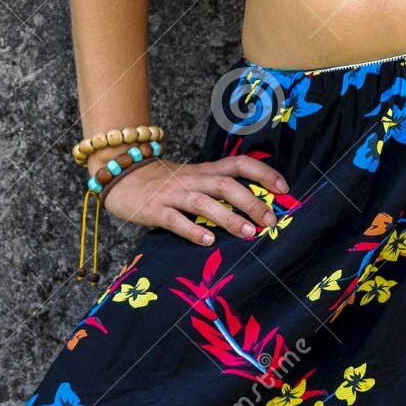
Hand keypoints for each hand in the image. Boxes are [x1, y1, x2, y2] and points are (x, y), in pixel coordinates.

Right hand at [100, 154, 288, 245]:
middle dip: (251, 202)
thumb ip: (219, 187)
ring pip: (203, 202)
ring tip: (248, 233)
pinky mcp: (155, 210)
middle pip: (226, 184)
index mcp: (206, 170)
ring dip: (228, 217)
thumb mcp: (195, 177)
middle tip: (270, 221)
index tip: (284, 189)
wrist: (121, 174)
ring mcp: (173, 194)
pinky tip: (208, 241)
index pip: (239, 163)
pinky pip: (175, 219)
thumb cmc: (166, 182)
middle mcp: (193, 179)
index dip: (263, 172)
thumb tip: (257, 205)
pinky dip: (192, 230)